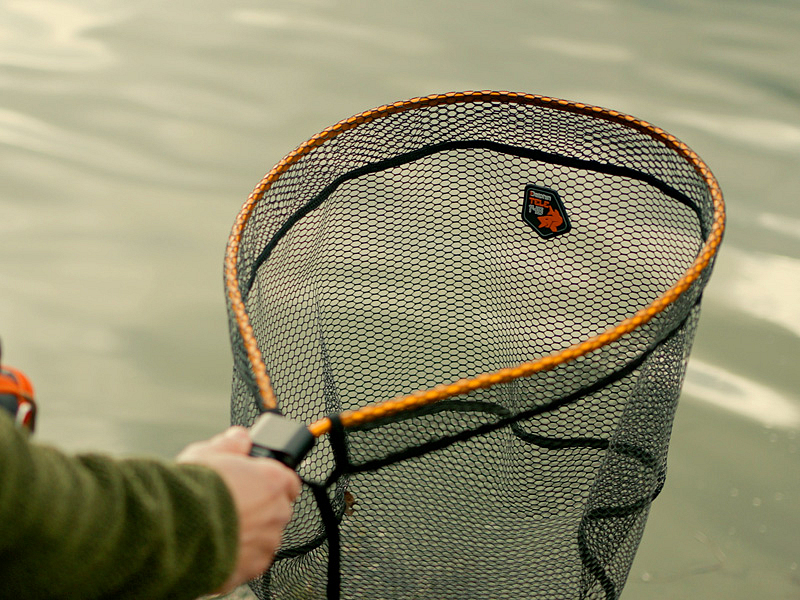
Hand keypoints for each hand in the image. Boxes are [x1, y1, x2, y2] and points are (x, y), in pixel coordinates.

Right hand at [177, 427, 300, 591]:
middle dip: (259, 509)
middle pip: (277, 510)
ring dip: (250, 533)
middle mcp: (277, 512)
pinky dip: (239, 555)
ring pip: (265, 537)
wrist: (176, 530)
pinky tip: (218, 546)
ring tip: (220, 528)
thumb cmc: (194, 489)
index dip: (273, 482)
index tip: (259, 485)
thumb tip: (239, 437)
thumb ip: (230, 443)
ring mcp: (267, 542)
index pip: (289, 482)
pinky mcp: (253, 568)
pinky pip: (252, 560)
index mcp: (273, 481)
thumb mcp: (208, 452)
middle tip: (232, 506)